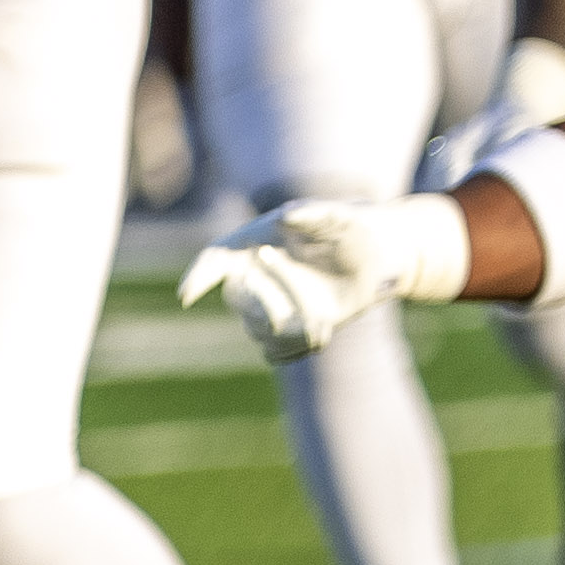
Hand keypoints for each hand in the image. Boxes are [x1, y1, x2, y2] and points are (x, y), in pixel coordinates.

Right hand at [179, 192, 473, 361]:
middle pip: (235, 300)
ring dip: (283, 334)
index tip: (187, 295)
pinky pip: (276, 351)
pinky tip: (323, 334)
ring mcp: (270, 304)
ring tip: (319, 325)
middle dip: (255, 308)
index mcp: (252, 244)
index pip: (214, 259)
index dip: (198, 277)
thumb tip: (287, 216)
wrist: (377, 256)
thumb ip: (313, 214)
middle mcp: (254, 277)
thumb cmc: (349, 227)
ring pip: (256, 330)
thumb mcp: (337, 216)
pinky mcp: (289, 328)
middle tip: (281, 314)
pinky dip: (295, 349)